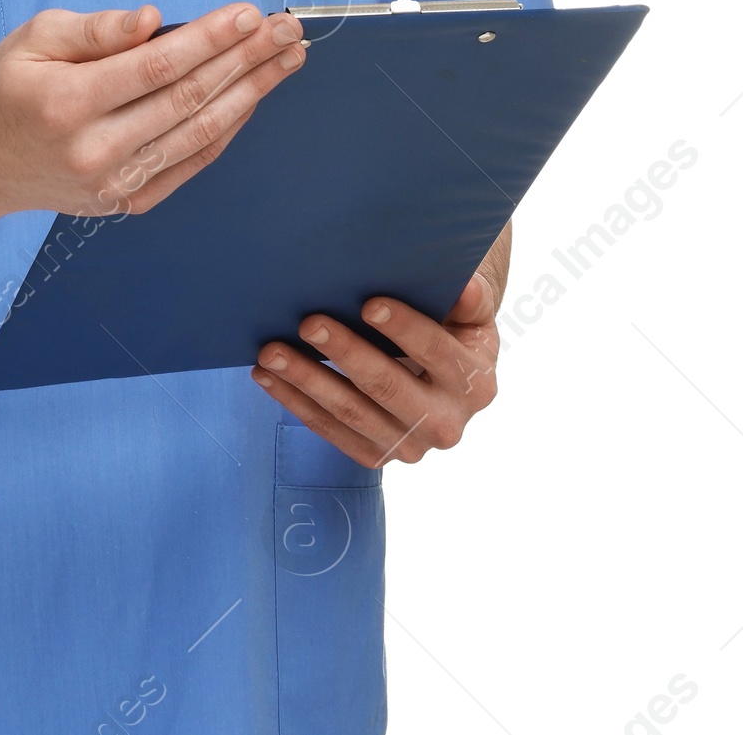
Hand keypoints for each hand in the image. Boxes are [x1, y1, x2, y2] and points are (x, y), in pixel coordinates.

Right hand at [0, 1, 306, 218]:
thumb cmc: (11, 87)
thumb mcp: (35, 38)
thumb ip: (95, 29)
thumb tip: (153, 20)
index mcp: (68, 102)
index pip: (156, 66)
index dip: (209, 39)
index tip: (249, 14)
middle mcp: (95, 150)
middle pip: (188, 98)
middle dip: (246, 59)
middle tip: (288, 30)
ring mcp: (115, 183)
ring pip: (199, 132)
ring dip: (251, 93)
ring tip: (287, 59)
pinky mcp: (129, 201)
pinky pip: (192, 161)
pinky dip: (228, 127)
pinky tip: (252, 96)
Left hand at [250, 271, 501, 467]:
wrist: (441, 377)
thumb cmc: (450, 328)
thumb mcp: (469, 313)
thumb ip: (469, 300)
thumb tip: (466, 286)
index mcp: (476, 384)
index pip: (437, 353)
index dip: (404, 329)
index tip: (368, 304)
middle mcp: (447, 424)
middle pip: (388, 387)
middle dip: (346, 353)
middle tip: (309, 322)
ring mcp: (410, 446)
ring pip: (350, 412)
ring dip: (307, 380)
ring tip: (272, 351)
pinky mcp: (376, 455)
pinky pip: (329, 429)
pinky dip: (295, 401)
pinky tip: (267, 375)